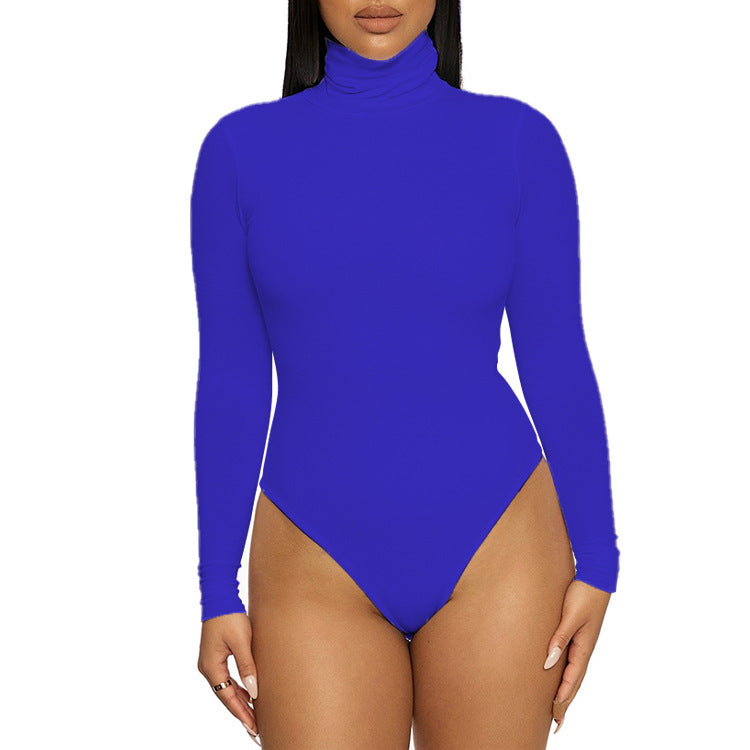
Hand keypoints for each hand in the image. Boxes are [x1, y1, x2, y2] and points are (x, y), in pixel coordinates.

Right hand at [197, 612, 260, 744]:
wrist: (220, 598)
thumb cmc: (230, 617)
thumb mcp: (242, 641)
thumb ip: (247, 666)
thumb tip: (254, 691)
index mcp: (211, 667)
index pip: (228, 697)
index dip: (242, 713)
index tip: (254, 727)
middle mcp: (208, 668)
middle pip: (226, 697)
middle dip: (241, 713)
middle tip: (256, 730)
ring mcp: (210, 663)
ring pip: (226, 689)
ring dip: (240, 702)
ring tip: (254, 718)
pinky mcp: (216, 657)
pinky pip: (227, 679)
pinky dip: (237, 690)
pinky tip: (248, 697)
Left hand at [543, 579, 611, 732]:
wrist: (596, 577)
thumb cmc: (583, 594)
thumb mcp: (570, 616)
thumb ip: (559, 638)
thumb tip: (548, 663)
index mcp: (584, 647)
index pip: (572, 678)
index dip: (564, 697)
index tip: (555, 715)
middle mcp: (584, 648)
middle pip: (575, 681)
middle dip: (566, 701)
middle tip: (557, 722)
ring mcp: (582, 642)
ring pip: (573, 672)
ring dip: (566, 690)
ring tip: (557, 706)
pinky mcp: (578, 633)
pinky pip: (571, 659)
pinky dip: (566, 673)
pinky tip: (559, 674)